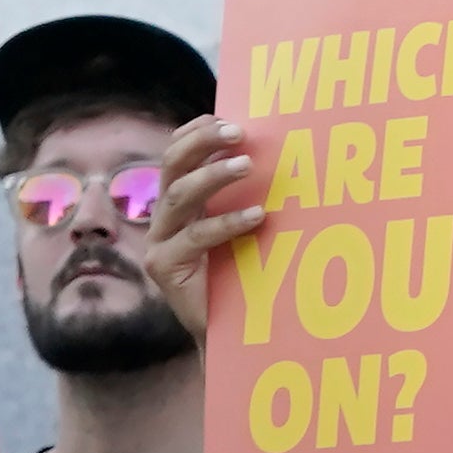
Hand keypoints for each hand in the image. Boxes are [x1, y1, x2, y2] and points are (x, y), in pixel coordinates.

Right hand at [142, 120, 264, 345]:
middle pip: (172, 165)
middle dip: (202, 143)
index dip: (197, 132)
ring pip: (178, 196)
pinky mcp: (165, 267)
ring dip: (214, 175)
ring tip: (248, 165)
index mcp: (181, 201)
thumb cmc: (249, 275)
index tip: (228, 118)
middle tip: (238, 132)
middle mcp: (165, 217)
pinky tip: (258, 216)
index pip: (178, 153)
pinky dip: (227, 223)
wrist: (234, 334)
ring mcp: (160, 241)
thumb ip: (255, 196)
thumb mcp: (251, 229)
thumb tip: (292, 157)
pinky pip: (195, 237)